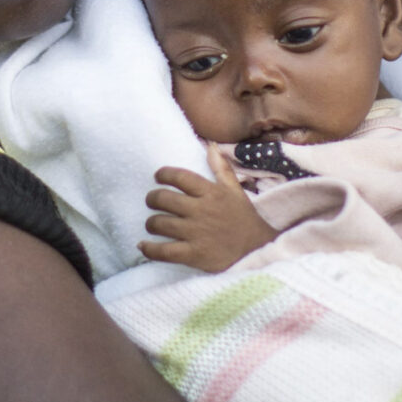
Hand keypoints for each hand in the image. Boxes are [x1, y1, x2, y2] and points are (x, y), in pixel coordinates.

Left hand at [143, 148, 277, 272]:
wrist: (257, 251)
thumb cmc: (245, 220)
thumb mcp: (236, 192)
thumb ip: (222, 169)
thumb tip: (211, 146)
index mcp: (211, 193)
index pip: (180, 177)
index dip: (163, 174)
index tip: (158, 177)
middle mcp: (201, 210)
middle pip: (163, 199)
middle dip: (152, 199)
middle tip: (152, 201)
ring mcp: (196, 233)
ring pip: (160, 223)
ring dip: (151, 223)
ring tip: (152, 224)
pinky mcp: (194, 255)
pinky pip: (163, 251)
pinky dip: (149, 249)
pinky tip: (144, 246)